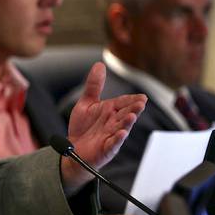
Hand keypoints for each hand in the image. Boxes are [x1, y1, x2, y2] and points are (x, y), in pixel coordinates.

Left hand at [62, 62, 145, 189]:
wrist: (73, 149)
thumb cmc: (83, 127)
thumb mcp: (86, 103)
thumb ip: (94, 86)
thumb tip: (99, 65)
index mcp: (110, 111)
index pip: (123, 103)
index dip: (132, 100)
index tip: (142, 97)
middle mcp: (113, 123)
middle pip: (125, 114)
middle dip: (133, 109)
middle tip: (141, 103)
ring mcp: (111, 136)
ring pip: (122, 128)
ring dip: (127, 123)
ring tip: (132, 116)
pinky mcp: (106, 149)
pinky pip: (113, 144)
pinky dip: (117, 139)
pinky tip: (121, 133)